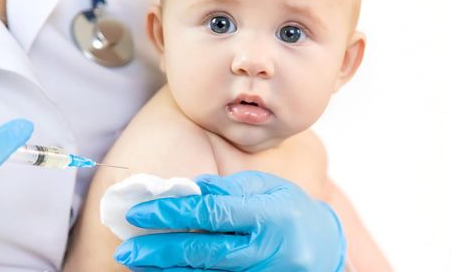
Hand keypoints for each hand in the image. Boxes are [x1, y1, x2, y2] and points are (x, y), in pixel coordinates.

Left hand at [115, 171, 345, 271]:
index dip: (173, 212)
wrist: (324, 248)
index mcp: (269, 215)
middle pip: (203, 251)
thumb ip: (230, 188)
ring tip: (138, 262)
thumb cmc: (292, 210)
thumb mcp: (268, 187)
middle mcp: (265, 249)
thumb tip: (191, 189)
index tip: (142, 211)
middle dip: (160, 251)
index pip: (212, 213)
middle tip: (127, 250)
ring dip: (168, 268)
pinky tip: (166, 271)